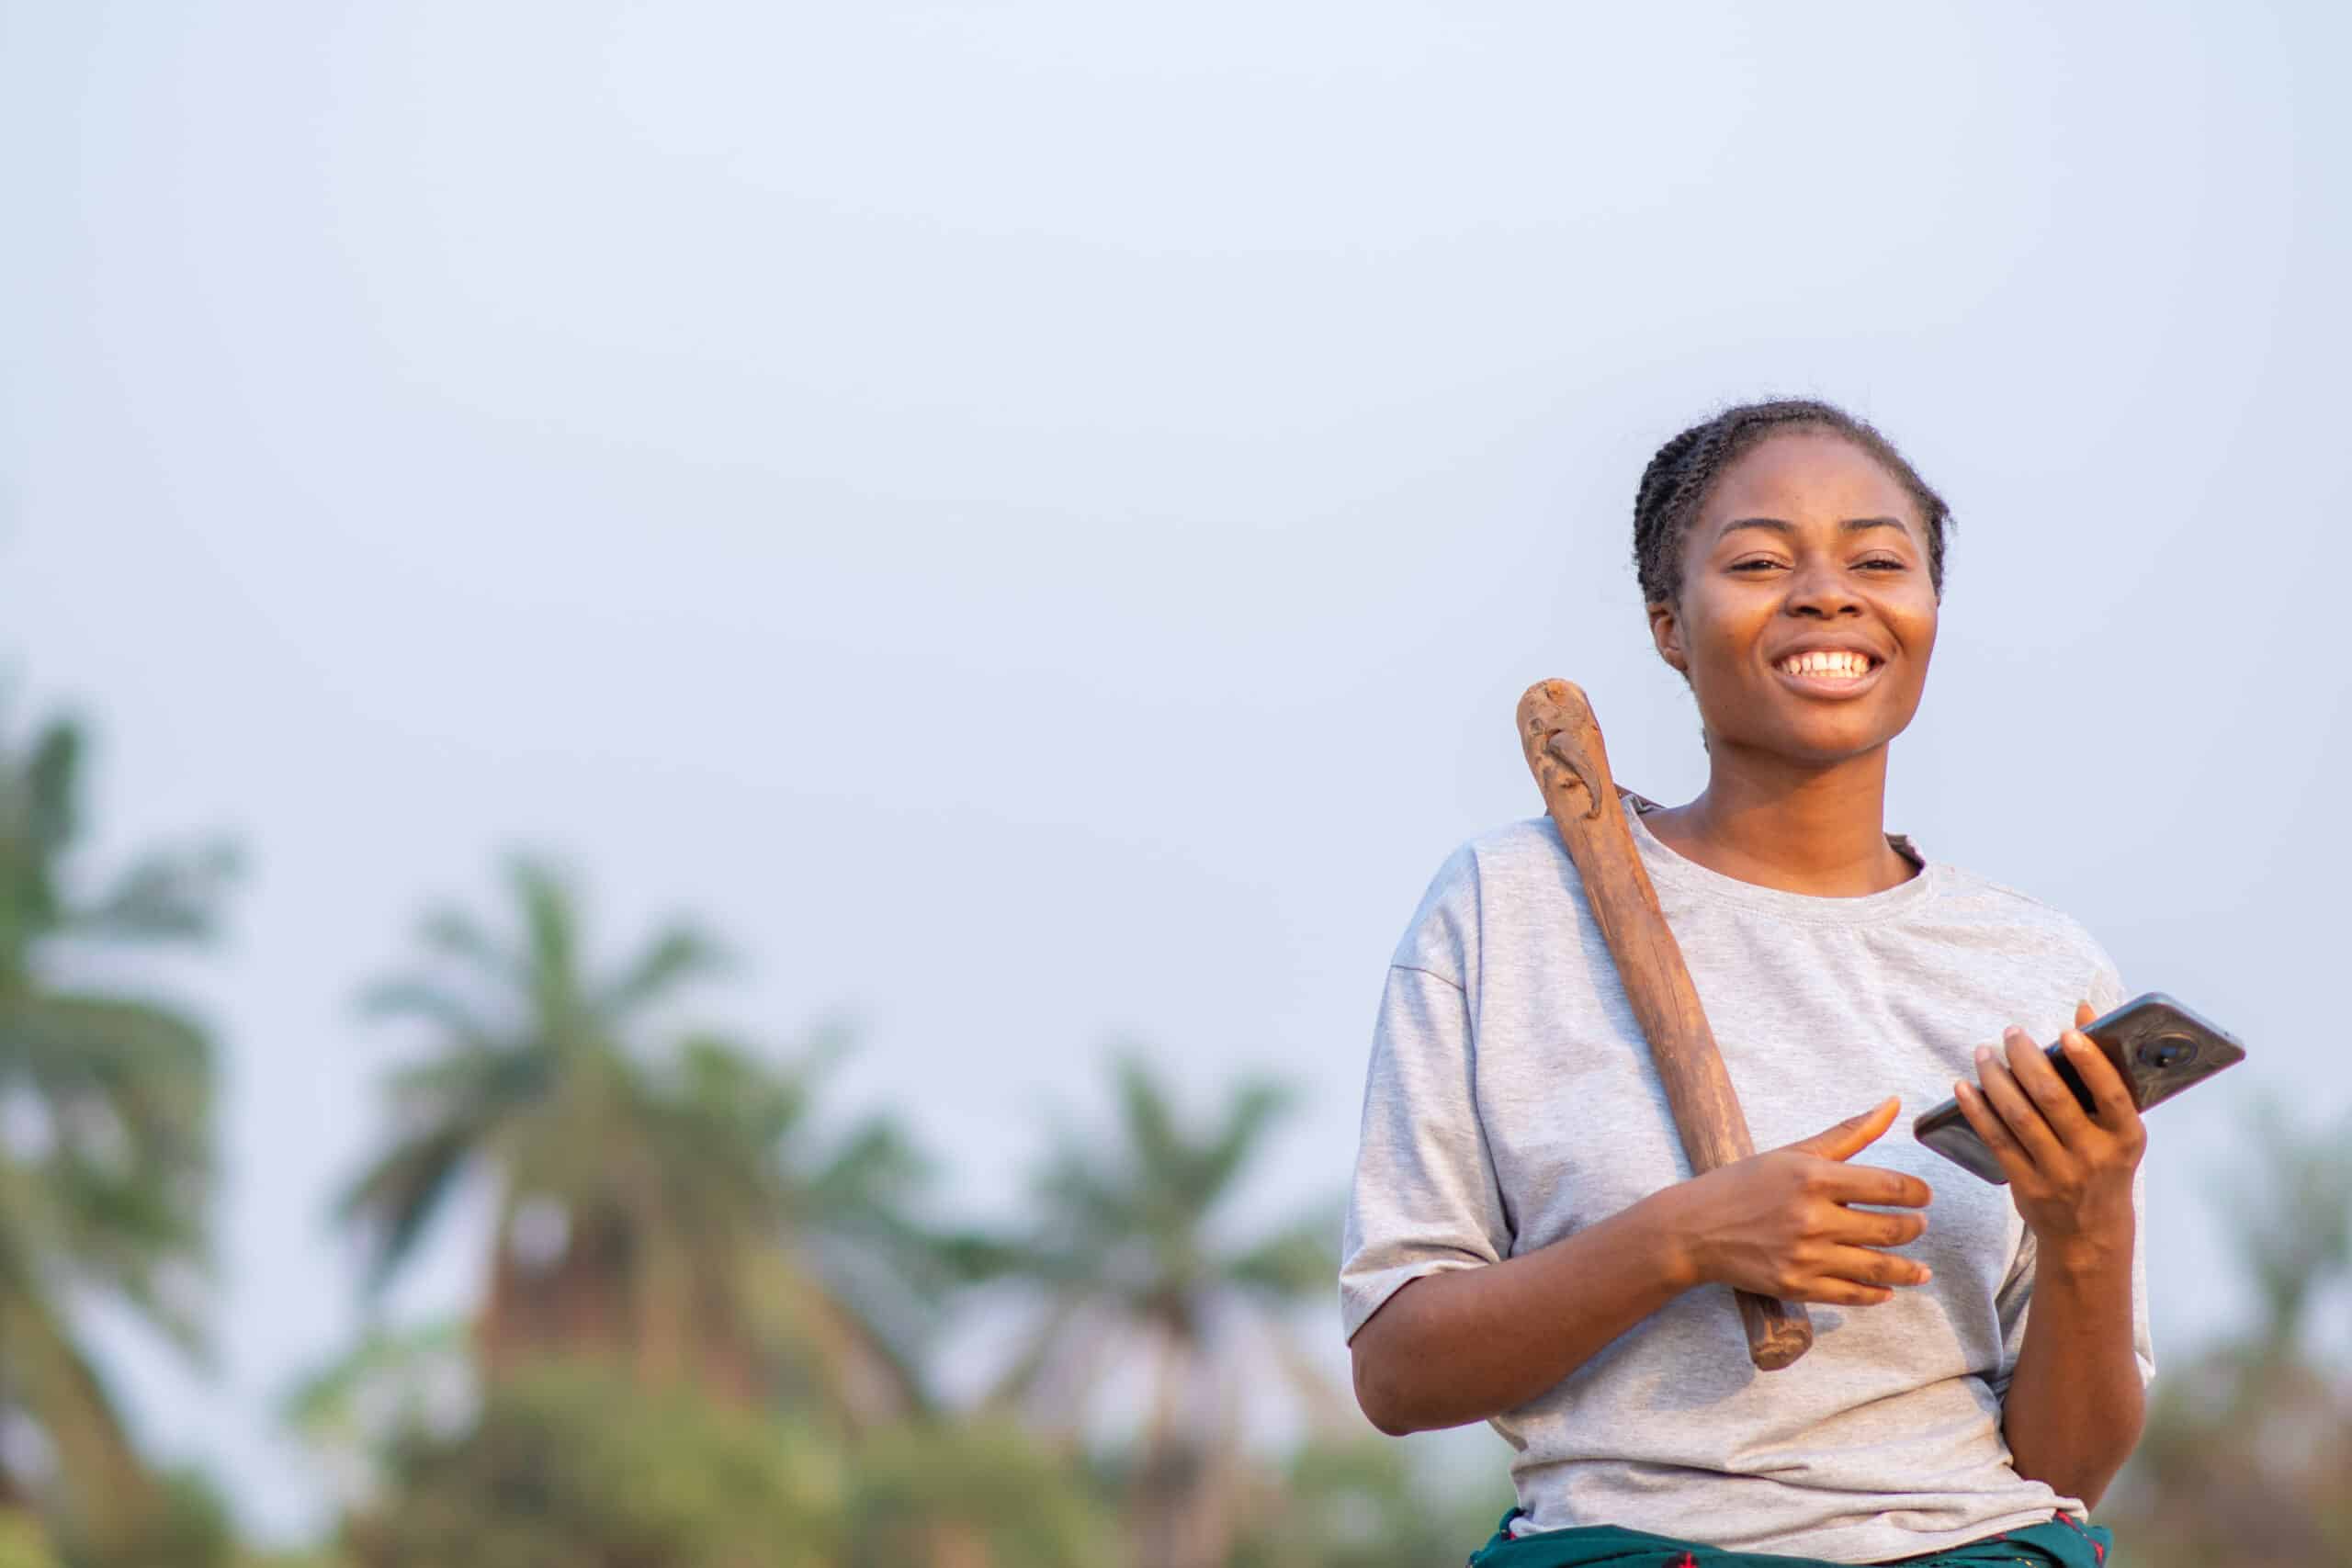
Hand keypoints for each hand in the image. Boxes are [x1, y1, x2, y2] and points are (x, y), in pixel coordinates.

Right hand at [1667, 1097, 1934, 1306]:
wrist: (1695, 1228)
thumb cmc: (1745, 1183)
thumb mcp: (1795, 1152)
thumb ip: (1849, 1132)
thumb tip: (1893, 1103)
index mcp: (1813, 1178)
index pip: (1887, 1187)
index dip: (1916, 1193)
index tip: (1924, 1195)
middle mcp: (1812, 1218)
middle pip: (1888, 1229)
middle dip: (1913, 1228)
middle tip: (1919, 1225)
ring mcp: (1804, 1256)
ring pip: (1876, 1267)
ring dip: (1907, 1270)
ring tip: (1922, 1270)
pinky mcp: (1796, 1286)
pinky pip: (1850, 1294)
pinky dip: (1875, 1294)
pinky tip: (1887, 1290)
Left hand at [1953, 1001, 2145, 1261]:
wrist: (2090, 1233)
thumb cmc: (2105, 1163)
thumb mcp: (2118, 1127)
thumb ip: (2104, 1072)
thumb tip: (2084, 1011)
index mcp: (2126, 1137)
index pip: (2114, 1095)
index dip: (2091, 1062)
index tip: (2067, 1032)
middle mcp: (2094, 1155)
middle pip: (2053, 1099)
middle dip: (2027, 1059)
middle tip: (2011, 1033)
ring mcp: (2059, 1173)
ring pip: (2019, 1116)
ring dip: (1995, 1079)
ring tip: (1983, 1053)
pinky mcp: (2027, 1185)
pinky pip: (1996, 1140)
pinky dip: (1977, 1110)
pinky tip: (1964, 1087)